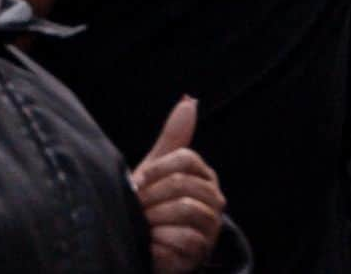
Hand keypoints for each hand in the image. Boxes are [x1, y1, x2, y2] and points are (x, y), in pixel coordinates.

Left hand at [132, 97, 223, 273]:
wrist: (152, 246)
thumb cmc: (154, 203)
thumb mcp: (158, 169)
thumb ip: (173, 136)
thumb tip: (189, 99)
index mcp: (204, 174)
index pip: (185, 158)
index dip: (157, 170)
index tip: (137, 183)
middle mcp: (214, 197)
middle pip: (182, 184)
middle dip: (152, 197)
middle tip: (137, 208)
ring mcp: (211, 225)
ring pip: (184, 209)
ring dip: (155, 219)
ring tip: (144, 226)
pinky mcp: (202, 250)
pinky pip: (183, 238)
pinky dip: (161, 242)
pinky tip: (152, 243)